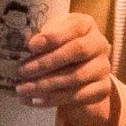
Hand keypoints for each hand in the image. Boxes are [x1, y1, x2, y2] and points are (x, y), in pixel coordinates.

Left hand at [18, 11, 120, 125]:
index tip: (31, 46)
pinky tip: (35, 100)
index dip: (52, 37)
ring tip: (23, 89)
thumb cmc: (60, 47)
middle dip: (46, 62)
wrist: (80, 73)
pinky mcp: (102, 89)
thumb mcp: (52, 36)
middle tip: (22, 71)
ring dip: (45, 84)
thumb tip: (24, 44)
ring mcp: (103, 67)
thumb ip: (41, 37)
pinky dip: (53, 99)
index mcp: (86, 25)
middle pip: (76, 51)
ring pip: (75, 77)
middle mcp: (99, 44)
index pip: (73, 27)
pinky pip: (77, 96)